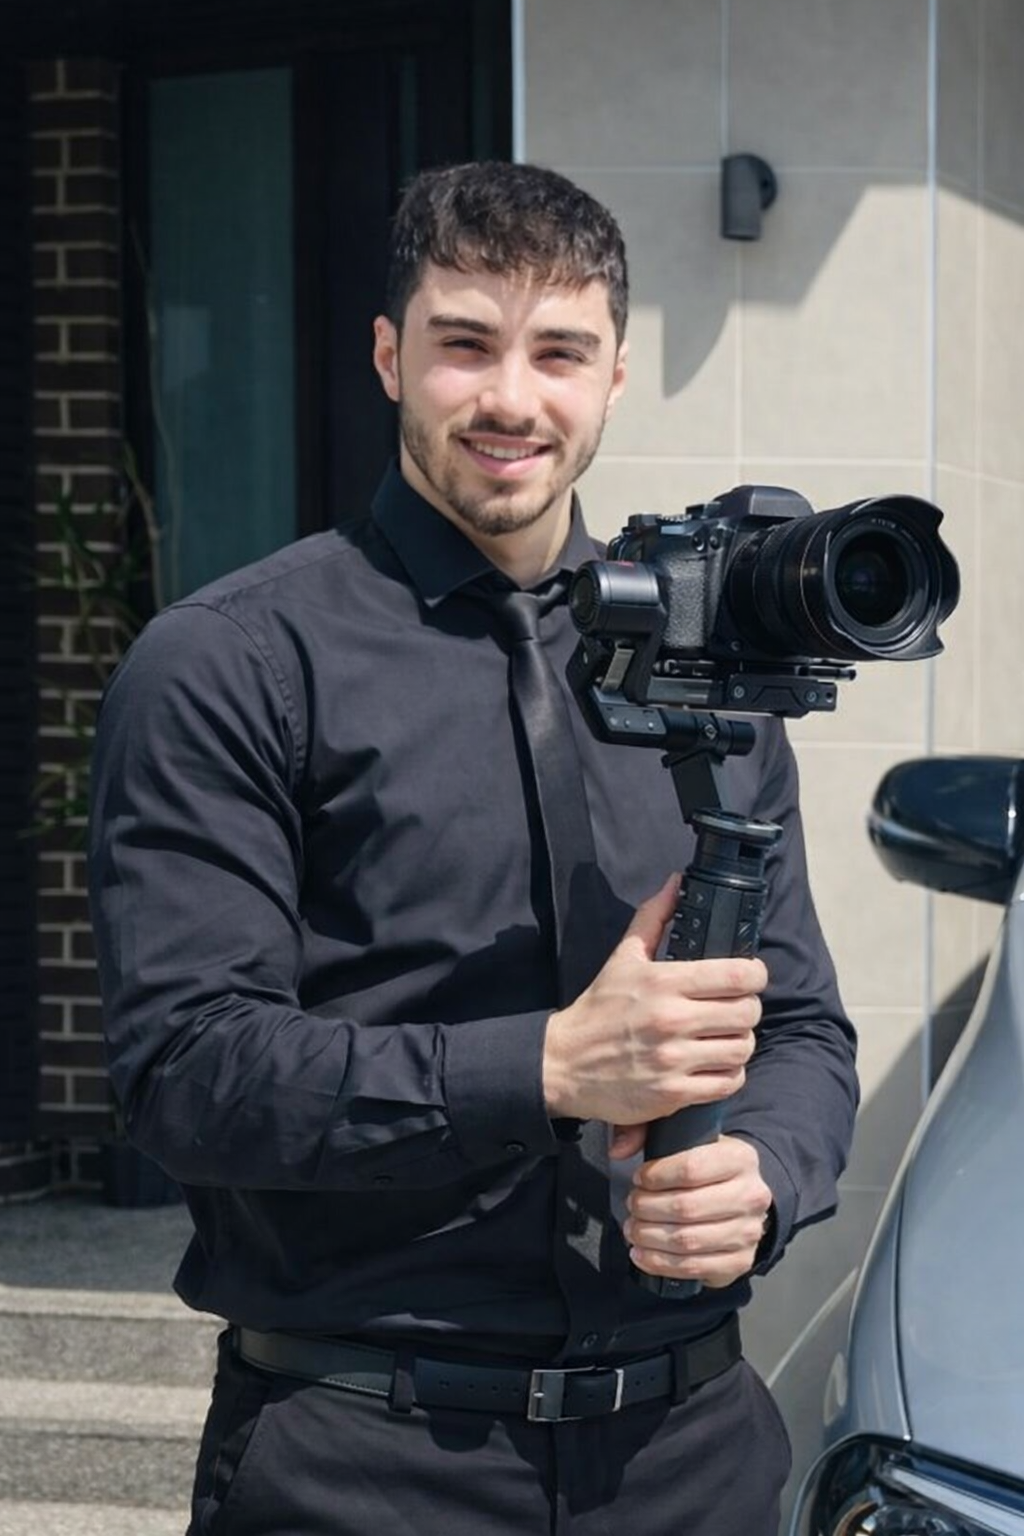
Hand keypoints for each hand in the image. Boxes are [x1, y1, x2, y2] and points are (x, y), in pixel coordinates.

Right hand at [543, 874, 766, 1125]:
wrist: (563, 1064)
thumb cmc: (598, 1010)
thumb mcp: (622, 958)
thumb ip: (653, 918)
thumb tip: (677, 883)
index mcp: (662, 982)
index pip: (736, 975)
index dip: (755, 974)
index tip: (750, 976)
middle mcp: (671, 1020)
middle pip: (747, 1012)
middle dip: (747, 1008)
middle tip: (734, 1008)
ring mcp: (673, 1059)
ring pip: (742, 1048)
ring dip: (739, 1042)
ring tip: (723, 1036)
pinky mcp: (673, 1093)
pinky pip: (728, 1082)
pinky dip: (729, 1074)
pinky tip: (713, 1064)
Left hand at [618, 1134, 771, 1288]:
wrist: (742, 1201)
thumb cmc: (709, 1171)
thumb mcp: (695, 1142)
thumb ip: (655, 1136)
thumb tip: (619, 1149)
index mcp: (741, 1159)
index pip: (691, 1168)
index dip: (656, 1176)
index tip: (638, 1179)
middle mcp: (752, 1196)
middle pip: (686, 1207)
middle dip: (648, 1208)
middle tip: (633, 1206)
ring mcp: (749, 1232)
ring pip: (686, 1240)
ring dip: (649, 1237)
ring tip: (633, 1229)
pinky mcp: (741, 1261)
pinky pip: (693, 1267)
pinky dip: (659, 1262)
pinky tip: (641, 1253)